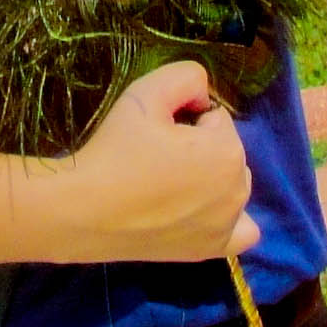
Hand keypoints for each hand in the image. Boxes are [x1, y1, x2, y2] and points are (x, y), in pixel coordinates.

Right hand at [52, 61, 256, 264]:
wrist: (82, 211)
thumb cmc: (115, 150)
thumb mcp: (145, 92)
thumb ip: (187, 76)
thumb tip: (203, 97)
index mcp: (227, 151)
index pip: (216, 117)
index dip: (186, 118)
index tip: (157, 132)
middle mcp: (237, 190)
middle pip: (226, 150)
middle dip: (201, 147)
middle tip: (157, 157)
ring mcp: (226, 225)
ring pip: (231, 184)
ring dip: (212, 177)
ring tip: (169, 183)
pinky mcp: (211, 250)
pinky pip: (244, 232)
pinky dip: (231, 219)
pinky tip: (204, 212)